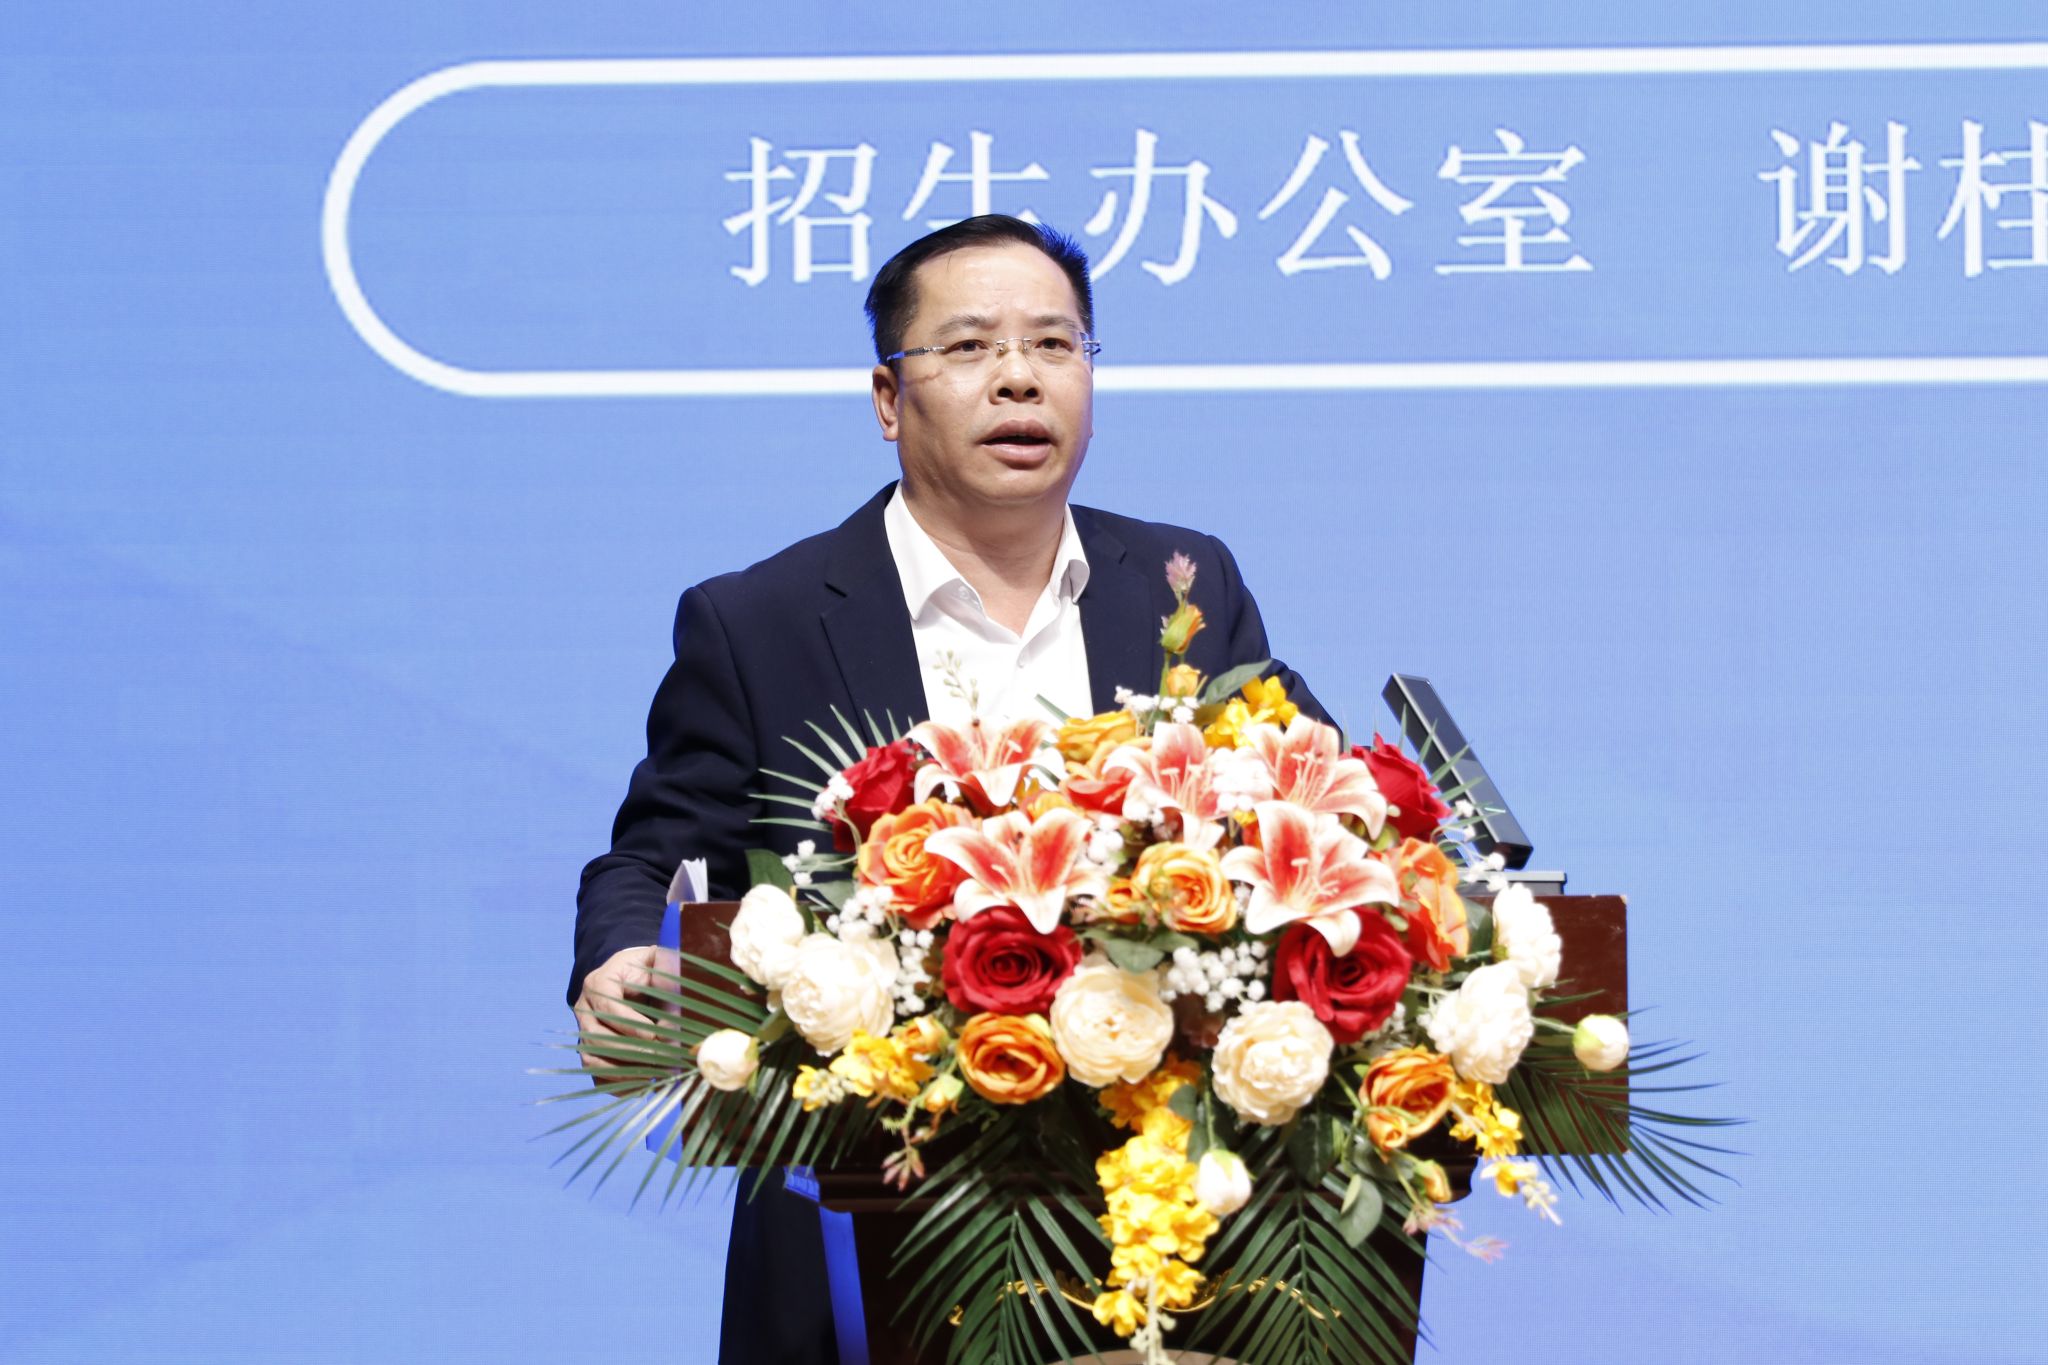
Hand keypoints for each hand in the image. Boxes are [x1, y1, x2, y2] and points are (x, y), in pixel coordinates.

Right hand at [573, 944, 662, 1075]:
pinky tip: (641, 1086)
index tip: (654, 1038)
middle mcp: (584, 1008)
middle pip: (596, 1037)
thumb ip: (667, 979)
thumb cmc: (646, 968)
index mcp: (599, 983)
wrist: (629, 974)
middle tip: (658, 1060)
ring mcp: (583, 1031)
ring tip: (650, 1076)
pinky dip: (616, 1084)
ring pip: (591, 1058)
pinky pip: (595, 1073)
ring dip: (621, 1071)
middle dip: (629, 1052)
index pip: (608, 1008)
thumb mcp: (656, 962)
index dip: (631, 1025)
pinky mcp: (589, 1049)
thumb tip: (674, 1017)